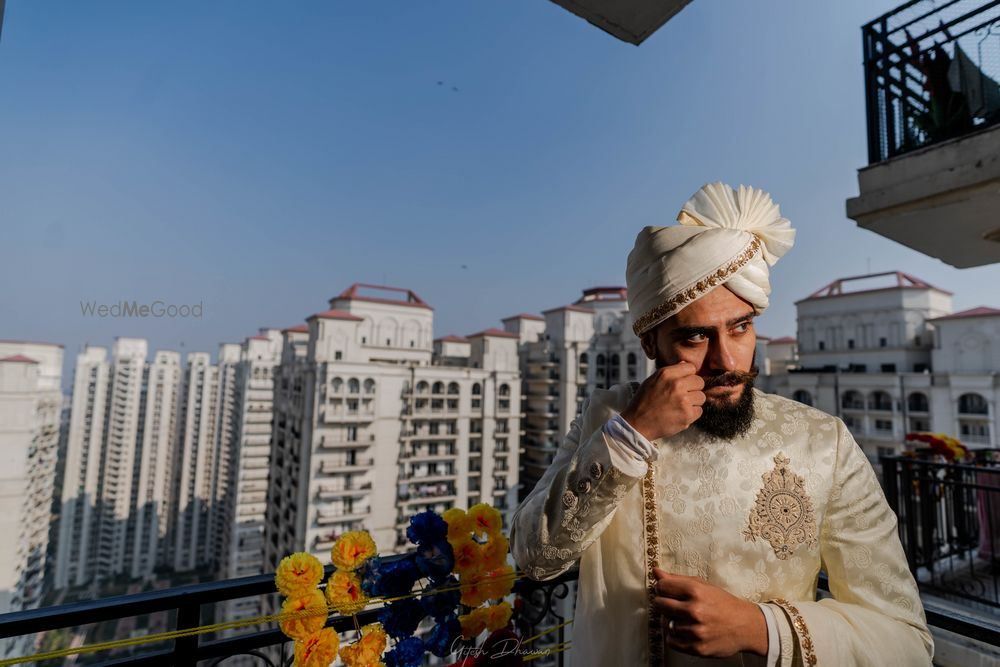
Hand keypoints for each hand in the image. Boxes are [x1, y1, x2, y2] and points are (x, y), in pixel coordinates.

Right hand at [619, 361, 704, 440]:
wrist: (637, 424)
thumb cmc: (643, 402)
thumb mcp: (652, 381)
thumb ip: (670, 372)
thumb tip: (685, 364)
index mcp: (666, 374)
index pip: (691, 367)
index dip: (688, 376)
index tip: (683, 383)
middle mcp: (676, 385)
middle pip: (699, 382)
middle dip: (693, 389)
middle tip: (682, 396)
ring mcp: (683, 400)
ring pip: (701, 397)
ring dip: (693, 402)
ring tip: (679, 406)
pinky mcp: (687, 415)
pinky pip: (699, 410)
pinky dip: (691, 414)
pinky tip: (679, 414)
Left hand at [652, 568, 767, 657]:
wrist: (746, 626)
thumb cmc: (723, 603)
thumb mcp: (703, 586)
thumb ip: (677, 579)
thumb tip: (656, 571)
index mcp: (696, 591)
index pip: (662, 587)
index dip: (662, 588)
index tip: (667, 591)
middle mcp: (695, 610)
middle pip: (660, 605)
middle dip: (663, 604)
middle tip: (674, 605)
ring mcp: (696, 630)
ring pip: (666, 624)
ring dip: (671, 621)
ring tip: (684, 619)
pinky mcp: (697, 647)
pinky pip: (671, 641)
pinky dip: (675, 637)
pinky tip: (685, 631)